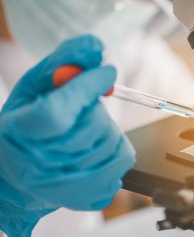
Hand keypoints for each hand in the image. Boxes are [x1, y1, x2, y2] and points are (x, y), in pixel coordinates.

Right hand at [0, 35, 135, 235]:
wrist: (21, 175)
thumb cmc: (28, 124)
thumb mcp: (35, 87)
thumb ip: (63, 61)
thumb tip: (95, 48)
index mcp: (19, 134)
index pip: (57, 113)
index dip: (85, 88)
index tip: (105, 72)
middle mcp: (40, 167)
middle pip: (90, 127)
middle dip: (95, 108)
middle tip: (84, 108)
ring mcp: (66, 187)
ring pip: (111, 142)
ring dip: (106, 127)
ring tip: (86, 129)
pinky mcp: (90, 196)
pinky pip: (123, 161)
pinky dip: (117, 146)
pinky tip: (97, 145)